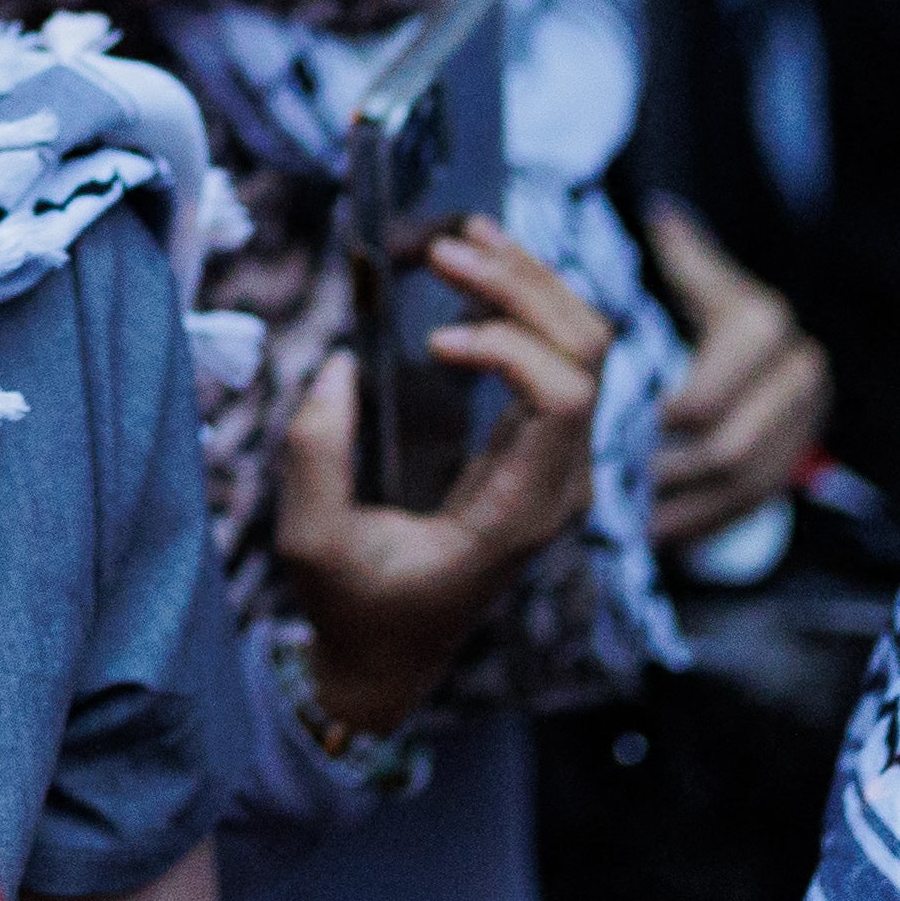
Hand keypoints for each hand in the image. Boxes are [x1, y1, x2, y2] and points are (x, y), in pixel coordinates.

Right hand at [268, 216, 610, 736]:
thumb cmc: (354, 608)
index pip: (565, 398)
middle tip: (444, 250)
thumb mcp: (312, 543)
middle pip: (587, 352)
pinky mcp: (541, 449)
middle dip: (521, 286)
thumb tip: (341, 364)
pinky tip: (480, 271)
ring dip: (531, 281)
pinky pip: (561, 358)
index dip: (510, 345)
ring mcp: (559, 464)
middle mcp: (560, 484)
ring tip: (465, 238)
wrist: (390, 662)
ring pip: (586, 344)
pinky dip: (527, 304)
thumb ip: (318, 454)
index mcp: (521, 512)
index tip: (432, 343)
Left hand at [644, 200, 827, 548]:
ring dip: (685, 510)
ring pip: (744, 485)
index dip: (660, 425)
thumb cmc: (718, 309)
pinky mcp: (797, 463)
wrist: (779, 346)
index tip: (609, 439)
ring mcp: (805, 426)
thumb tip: (659, 211)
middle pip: (729, 448)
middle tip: (610, 491)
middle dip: (668, 475)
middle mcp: (798, 377)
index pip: (707, 395)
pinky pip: (754, 506)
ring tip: (631, 524)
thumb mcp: (705, 277)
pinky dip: (706, 525)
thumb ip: (683, 254)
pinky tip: (661, 537)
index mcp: (764, 326)